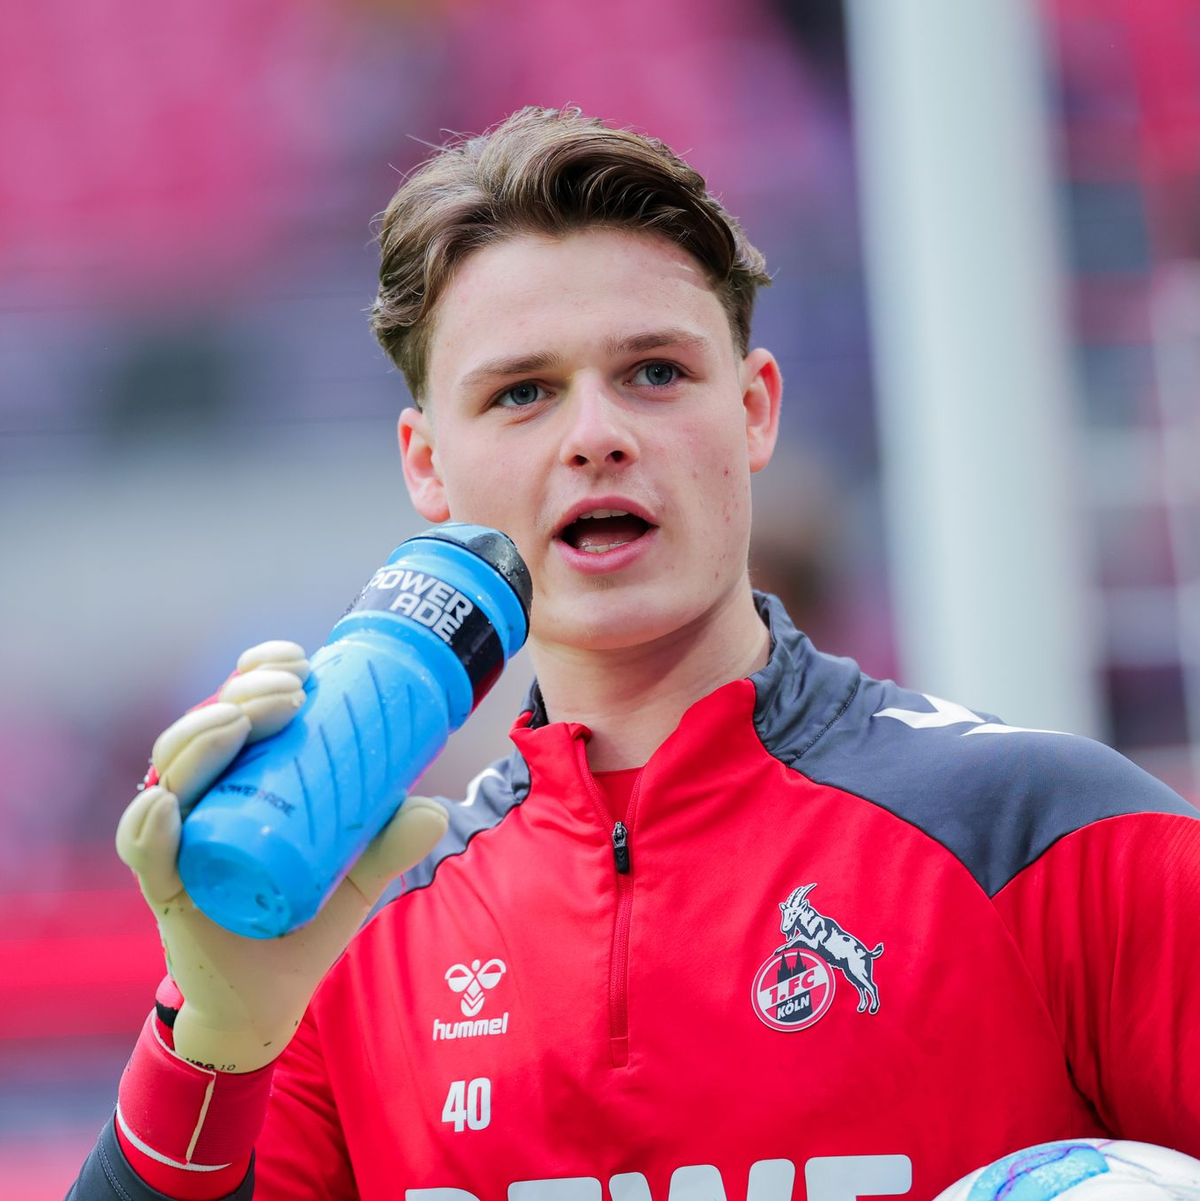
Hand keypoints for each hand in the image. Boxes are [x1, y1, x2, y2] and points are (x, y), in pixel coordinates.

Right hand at [116, 641, 447, 1072]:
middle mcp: (201, 799)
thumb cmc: (304, 918)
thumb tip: (434, 808)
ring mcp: (177, 840)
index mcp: (240, 779)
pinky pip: (144, 851)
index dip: (257, 672)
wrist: (270, 999)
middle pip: (204, 730)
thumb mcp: (358, 874)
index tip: (302, 658)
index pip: (236, 709)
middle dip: (243, 696)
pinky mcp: (163, 888)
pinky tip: (167, 801)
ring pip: (172, 773)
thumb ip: (392, 842)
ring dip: (204, 736)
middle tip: (294, 688)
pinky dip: (149, 825)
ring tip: (244, 719)